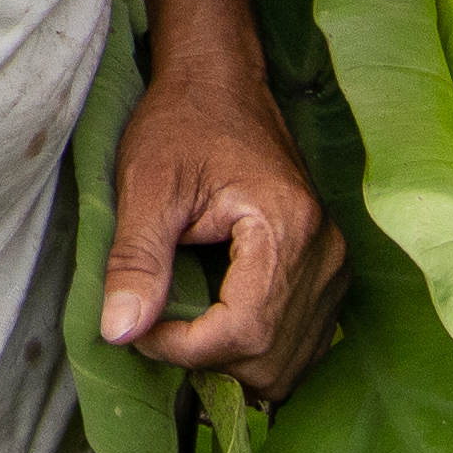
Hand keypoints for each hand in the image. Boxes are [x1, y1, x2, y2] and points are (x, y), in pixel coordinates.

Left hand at [101, 41, 347, 396]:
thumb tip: (119, 333)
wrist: (222, 84)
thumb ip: (135, 261)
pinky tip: (215, 328)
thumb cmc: (182, 123)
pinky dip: (255, 356)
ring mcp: (333, 267)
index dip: (183, 349)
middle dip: (206, 362)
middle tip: (156, 328)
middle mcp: (325, 255)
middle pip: (270, 361)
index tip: (139, 331)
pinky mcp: (328, 274)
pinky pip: (299, 347)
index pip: (244, 333)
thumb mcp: (146, 185)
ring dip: (230, 367)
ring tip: (183, 329)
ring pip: (288, 368)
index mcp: (287, 229)